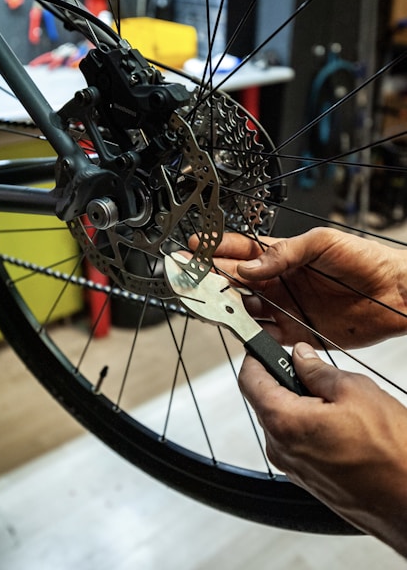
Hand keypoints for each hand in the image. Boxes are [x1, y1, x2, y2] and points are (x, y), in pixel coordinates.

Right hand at [198, 227, 406, 348]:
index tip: (196, 249)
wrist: (395, 294)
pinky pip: (265, 334)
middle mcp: (281, 282)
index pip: (243, 252)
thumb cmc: (365, 260)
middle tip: (191, 278)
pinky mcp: (296, 332)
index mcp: (285, 256)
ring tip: (207, 303)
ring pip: (245, 308)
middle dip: (212, 278)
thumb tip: (250, 266)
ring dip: (226, 306)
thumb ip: (285, 253)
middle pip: (236, 281)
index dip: (218, 250)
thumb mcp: (322, 243)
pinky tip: (237, 327)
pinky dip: (249, 333)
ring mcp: (287, 307)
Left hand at [239, 343, 406, 556]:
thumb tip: (300, 356)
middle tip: (310, 369)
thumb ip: (317, 370)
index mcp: (284, 423)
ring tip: (334, 401)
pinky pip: (295, 441)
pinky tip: (338, 424)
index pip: (249, 380)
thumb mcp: (354, 391)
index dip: (255, 357)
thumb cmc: (391, 453)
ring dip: (298, 404)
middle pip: (264, 400)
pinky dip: (307, 425)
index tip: (263, 345)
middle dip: (282, 380)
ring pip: (281, 421)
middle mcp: (281, 449)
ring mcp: (292, 467)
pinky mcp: (306, 479)